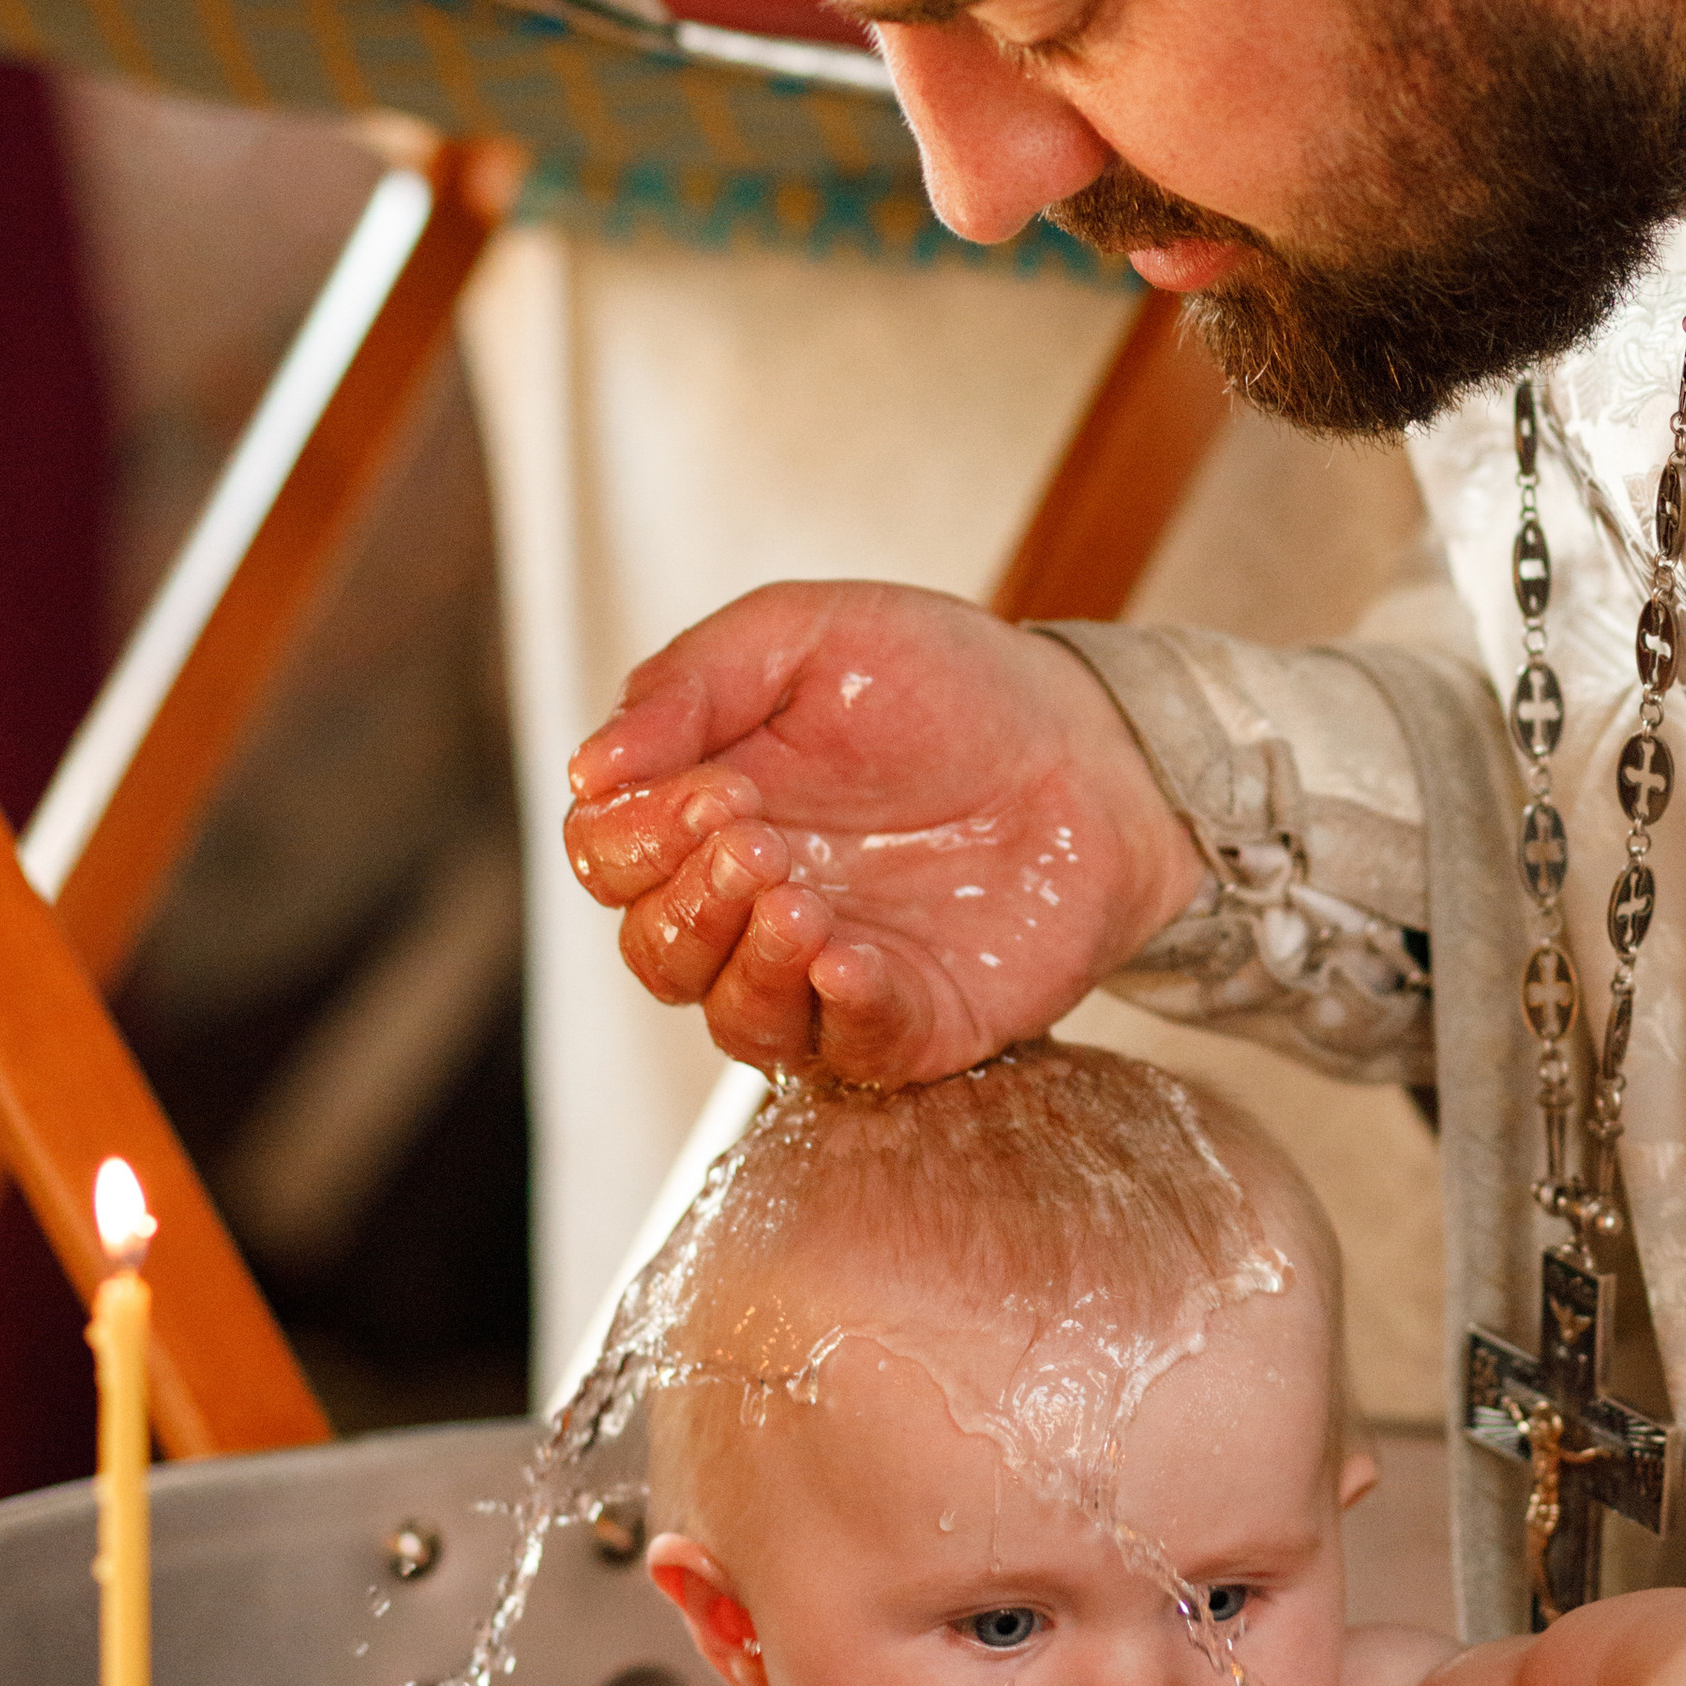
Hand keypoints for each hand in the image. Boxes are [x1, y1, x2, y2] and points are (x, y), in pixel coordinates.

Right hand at [564, 581, 1203, 1084]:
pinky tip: (848, 955)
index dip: (634, 838)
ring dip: (747, 963)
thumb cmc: (950, 682)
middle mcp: (753, 902)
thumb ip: (691, 684)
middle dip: (686, 900)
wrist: (1095, 742)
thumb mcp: (809, 635)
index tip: (709, 790)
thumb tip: (590, 771)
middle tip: (756, 839)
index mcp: (709, 812)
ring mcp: (827, 969)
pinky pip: (845, 1050)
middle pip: (654, 949)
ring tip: (798, 898)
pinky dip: (835, 1009)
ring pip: (731, 1017)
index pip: (609, 858)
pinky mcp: (910, 1020)